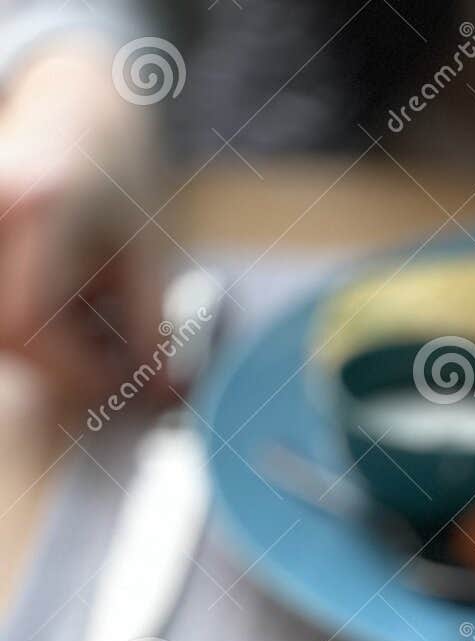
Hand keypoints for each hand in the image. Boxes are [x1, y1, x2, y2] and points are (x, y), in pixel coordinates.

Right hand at [0, 42, 164, 406]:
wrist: (70, 115)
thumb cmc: (113, 183)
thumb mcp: (145, 251)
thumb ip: (152, 325)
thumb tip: (165, 396)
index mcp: (41, 206)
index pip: (31, 320)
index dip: (71, 367)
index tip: (118, 380)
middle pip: (5, 331)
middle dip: (55, 365)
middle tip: (104, 365)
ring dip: (36, 352)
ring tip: (84, 332)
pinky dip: (20, 332)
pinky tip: (53, 319)